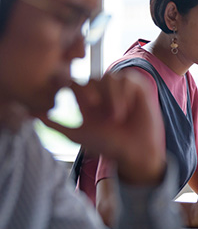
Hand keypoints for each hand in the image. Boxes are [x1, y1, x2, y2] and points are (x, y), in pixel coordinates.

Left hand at [40, 71, 164, 184]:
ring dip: (110, 96)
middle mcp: (102, 93)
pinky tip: (127, 110)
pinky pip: (126, 79)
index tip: (78, 100)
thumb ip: (55, 125)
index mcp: (86, 101)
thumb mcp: (78, 135)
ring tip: (116, 117)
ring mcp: (120, 89)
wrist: (135, 150)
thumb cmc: (108, 145)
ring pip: (108, 77)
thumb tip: (30, 115)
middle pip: (91, 78)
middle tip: (94, 106)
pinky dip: (124, 94)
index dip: (72, 87)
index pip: (73, 83)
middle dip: (91, 92)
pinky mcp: (136, 87)